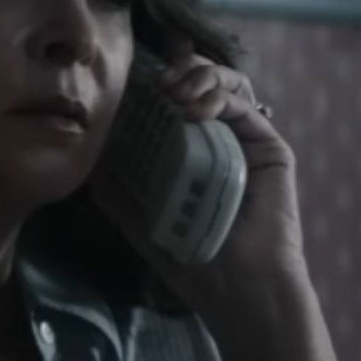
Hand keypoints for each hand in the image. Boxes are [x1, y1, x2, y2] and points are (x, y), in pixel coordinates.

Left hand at [92, 41, 304, 315]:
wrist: (238, 289)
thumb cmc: (195, 262)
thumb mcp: (141, 223)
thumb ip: (118, 194)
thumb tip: (89, 164)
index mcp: (194, 154)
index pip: (178, 104)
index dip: (161, 85)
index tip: (135, 83)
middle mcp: (223, 142)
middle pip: (206, 86)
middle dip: (182, 72)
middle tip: (159, 83)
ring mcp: (248, 143)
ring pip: (231, 87)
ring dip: (202, 76)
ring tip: (177, 90)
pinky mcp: (271, 149)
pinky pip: (248, 108)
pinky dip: (221, 97)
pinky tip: (196, 109)